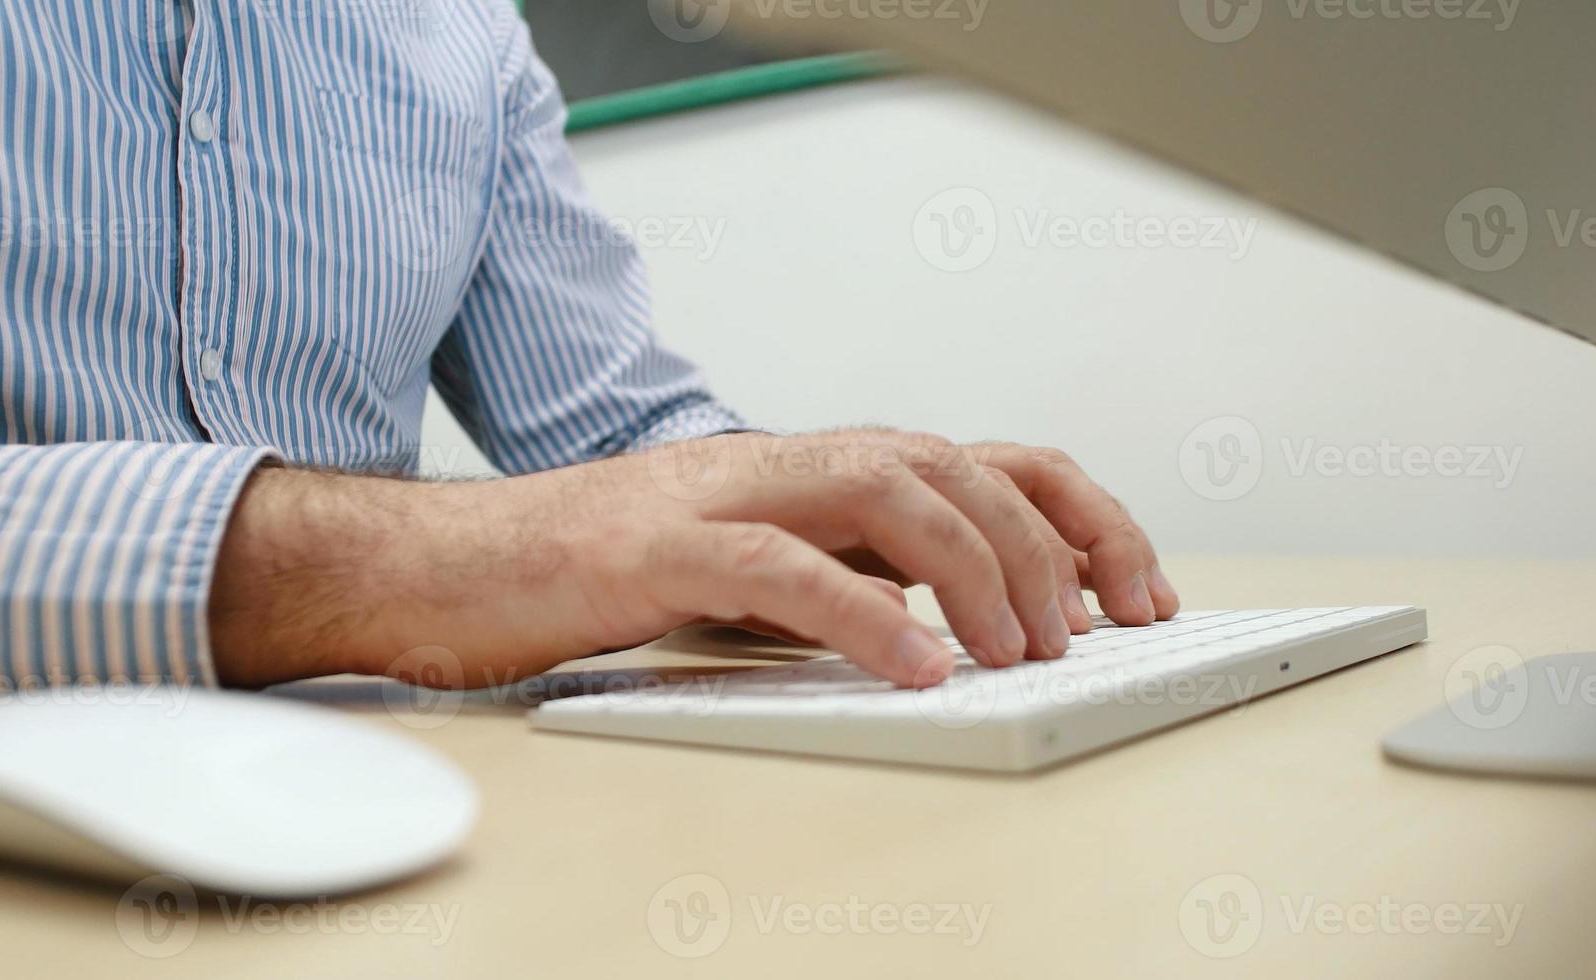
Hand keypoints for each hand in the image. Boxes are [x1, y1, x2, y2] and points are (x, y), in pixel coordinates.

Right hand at [207, 430, 1178, 689]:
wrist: (456, 562)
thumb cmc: (603, 574)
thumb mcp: (758, 571)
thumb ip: (847, 579)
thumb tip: (958, 628)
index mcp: (817, 468)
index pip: (985, 457)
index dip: (1080, 514)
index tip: (1139, 590)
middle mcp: (786, 461)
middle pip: (960, 463)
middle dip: (1051, 547)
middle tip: (1087, 634)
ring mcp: (725, 492)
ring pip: (892, 491)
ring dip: (979, 572)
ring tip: (1021, 651)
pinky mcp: (663, 545)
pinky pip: (785, 570)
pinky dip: (866, 618)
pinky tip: (919, 668)